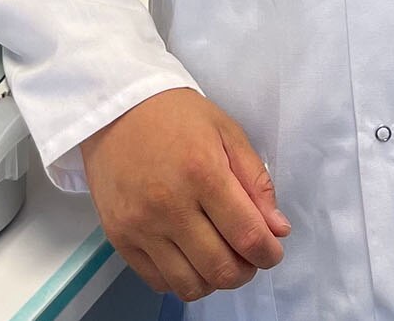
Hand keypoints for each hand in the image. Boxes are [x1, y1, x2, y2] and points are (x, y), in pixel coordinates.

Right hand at [80, 88, 290, 303]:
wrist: (116, 107)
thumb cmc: (175, 115)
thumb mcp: (226, 130)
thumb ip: (256, 180)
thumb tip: (278, 230)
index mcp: (202, 172)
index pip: (248, 237)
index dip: (269, 253)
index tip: (271, 250)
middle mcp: (170, 205)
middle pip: (221, 269)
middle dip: (246, 271)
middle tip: (246, 254)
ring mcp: (140, 225)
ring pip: (190, 286)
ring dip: (214, 279)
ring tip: (217, 255)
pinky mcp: (119, 237)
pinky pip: (159, 282)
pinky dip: (180, 278)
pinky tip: (187, 254)